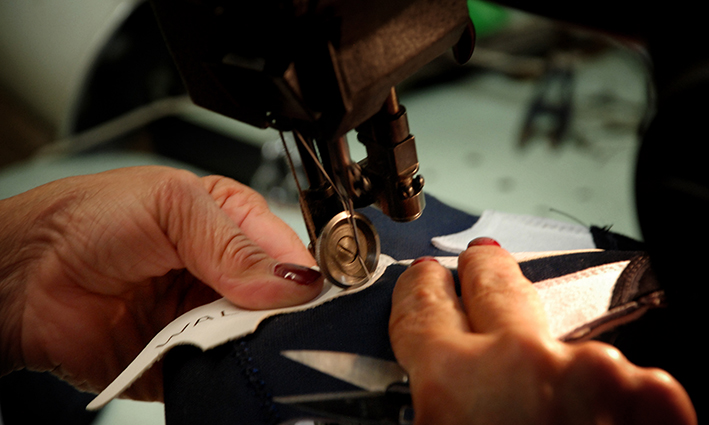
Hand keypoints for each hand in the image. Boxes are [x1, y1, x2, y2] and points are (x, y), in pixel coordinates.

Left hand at [0, 166, 322, 400]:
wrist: (24, 276)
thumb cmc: (90, 219)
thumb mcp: (172, 206)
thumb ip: (233, 244)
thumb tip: (292, 281)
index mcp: (235, 226)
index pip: (291, 253)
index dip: (307, 274)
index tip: (314, 295)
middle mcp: (227, 274)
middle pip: (281, 303)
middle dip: (283, 314)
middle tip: (269, 316)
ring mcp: (207, 318)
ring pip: (256, 340)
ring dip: (251, 344)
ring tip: (234, 335)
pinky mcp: (185, 360)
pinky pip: (219, 373)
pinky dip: (222, 372)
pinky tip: (214, 362)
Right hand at [389, 239, 695, 424]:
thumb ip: (429, 412)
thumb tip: (424, 395)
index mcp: (457, 385)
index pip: (423, 307)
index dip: (420, 289)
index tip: (424, 278)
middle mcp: (526, 361)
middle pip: (494, 283)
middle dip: (482, 272)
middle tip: (479, 265)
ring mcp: (597, 371)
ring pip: (558, 335)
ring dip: (548, 353)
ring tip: (545, 396)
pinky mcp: (656, 390)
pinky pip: (614, 376)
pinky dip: (600, 393)